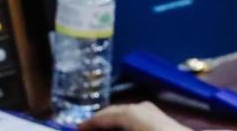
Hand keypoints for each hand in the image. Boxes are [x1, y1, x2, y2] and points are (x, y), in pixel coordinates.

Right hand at [76, 102, 192, 130]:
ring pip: (125, 116)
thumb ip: (107, 127)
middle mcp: (141, 107)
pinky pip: (136, 120)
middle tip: (86, 130)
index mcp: (131, 112)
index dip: (86, 124)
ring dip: (113, 124)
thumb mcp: (128, 128)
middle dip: (99, 123)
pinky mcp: (162, 120)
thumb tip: (86, 128)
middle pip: (113, 113)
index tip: (74, 130)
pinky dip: (125, 126)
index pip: (101, 116)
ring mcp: (153, 112)